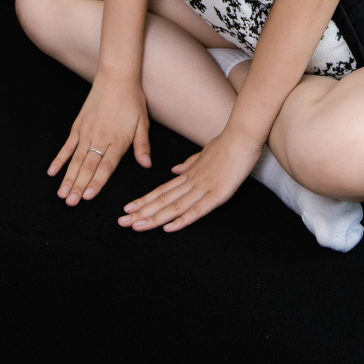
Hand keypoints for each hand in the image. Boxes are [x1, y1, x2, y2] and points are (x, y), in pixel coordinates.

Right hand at [48, 71, 150, 205]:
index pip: (106, 166)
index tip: (88, 197)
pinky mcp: (78, 126)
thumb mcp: (143, 122)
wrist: (116, 77)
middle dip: (79, 186)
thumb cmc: (132, 100)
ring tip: (62, 194)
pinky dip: (59, 159)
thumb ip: (142, 146)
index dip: (97, 182)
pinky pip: (67, 145)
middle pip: (88, 166)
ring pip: (75, 159)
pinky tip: (52, 172)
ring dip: (68, 178)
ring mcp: (86, 132)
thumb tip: (147, 165)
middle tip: (71, 203)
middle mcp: (100, 138)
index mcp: (118, 140)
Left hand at [118, 127, 261, 233]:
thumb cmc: (227, 144)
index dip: (143, 201)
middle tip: (121, 222)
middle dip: (141, 212)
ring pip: (174, 206)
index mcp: (188, 173)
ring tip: (136, 226)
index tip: (127, 209)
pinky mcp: (217, 194)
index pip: (161, 190)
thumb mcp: (204, 153)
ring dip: (154, 217)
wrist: (243, 136)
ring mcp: (203, 187)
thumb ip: (189, 164)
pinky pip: (197, 210)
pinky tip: (169, 228)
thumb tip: (174, 170)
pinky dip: (182, 220)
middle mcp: (191, 181)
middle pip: (162, 199)